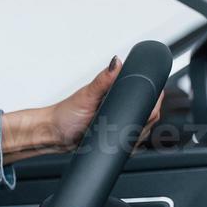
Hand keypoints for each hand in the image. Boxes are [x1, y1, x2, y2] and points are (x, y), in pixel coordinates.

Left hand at [2, 56, 164, 160]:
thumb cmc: (65, 114)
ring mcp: (121, 122)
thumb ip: (103, 80)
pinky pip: (133, 142)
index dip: (151, 100)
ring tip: (115, 131)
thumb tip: (116, 62)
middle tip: (120, 122)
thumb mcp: (86, 95)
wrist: (55, 136)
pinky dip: (131, 144)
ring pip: (144, 130)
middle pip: (151, 114)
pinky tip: (120, 142)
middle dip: (144, 121)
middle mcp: (122, 105)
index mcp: (117, 91)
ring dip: (137, 134)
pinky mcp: (118, 137)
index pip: (147, 93)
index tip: (144, 107)